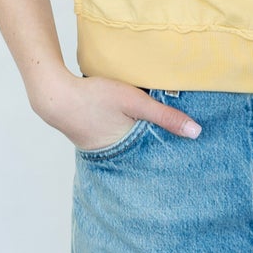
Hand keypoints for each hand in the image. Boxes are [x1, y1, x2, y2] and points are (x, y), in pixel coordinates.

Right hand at [28, 69, 202, 151]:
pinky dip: (124, 134)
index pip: (156, 157)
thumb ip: (165, 116)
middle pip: (143, 153)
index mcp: (128, 151)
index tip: (188, 156)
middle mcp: (114, 156)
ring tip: (155, 137)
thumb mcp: (135, 101)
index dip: (170, 153)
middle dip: (156, 150)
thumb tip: (197, 132)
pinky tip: (128, 126)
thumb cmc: (95, 97)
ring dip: (139, 140)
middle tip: (178, 150)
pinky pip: (115, 140)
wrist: (55, 95)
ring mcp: (100, 150)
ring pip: (129, 146)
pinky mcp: (91, 140)